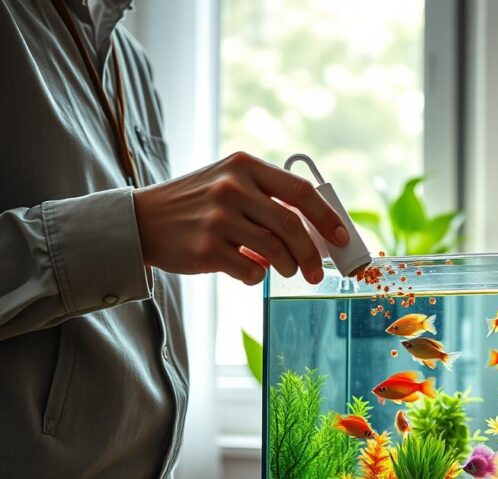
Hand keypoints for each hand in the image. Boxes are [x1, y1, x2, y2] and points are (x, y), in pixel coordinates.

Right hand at [133, 152, 348, 284]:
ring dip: (287, 267)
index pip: (300, 191)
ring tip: (286, 271)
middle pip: (291, 226)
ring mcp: (217, 218)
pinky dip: (255, 276)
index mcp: (244, 166)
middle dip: (312, 255)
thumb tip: (317, 231)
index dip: (326, 217)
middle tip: (318, 272)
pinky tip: (247, 270)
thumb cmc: (197, 204)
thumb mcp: (229, 183)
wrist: (141, 221)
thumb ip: (268, 199)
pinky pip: (249, 270)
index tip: (341, 237)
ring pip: (274, 251)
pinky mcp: (205, 249)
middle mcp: (232, 188)